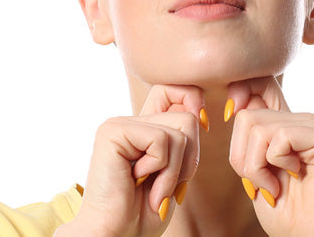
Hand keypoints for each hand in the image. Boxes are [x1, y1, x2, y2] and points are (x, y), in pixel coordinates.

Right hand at [55, 85, 201, 236]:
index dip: (195, 106)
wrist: (118, 235)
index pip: (178, 91)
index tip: (196, 136)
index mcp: (146, 127)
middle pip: (188, 118)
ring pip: (179, 131)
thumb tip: (200, 113)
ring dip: (174, 170)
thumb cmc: (146, 210)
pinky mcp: (113, 132)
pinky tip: (137, 181)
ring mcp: (119, 124)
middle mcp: (131, 121)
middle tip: (165, 183)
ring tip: (152, 187)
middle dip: (188, 159)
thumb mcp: (177, 169)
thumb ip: (184, 139)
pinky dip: (161, 169)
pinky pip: (162, 140)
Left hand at [226, 79, 313, 236]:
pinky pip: (280, 138)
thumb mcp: (256, 168)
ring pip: (260, 128)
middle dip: (242, 157)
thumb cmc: (284, 210)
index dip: (240, 95)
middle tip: (259, 183)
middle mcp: (306, 120)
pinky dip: (275, 165)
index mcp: (289, 123)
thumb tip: (236, 105)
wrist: (312, 236)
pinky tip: (292, 179)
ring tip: (273, 186)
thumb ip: (251, 136)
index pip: (262, 85)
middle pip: (248, 116)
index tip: (230, 123)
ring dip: (256, 166)